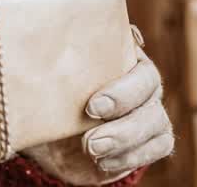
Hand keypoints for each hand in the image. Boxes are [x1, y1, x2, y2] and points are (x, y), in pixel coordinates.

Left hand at [22, 27, 173, 184]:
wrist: (56, 137)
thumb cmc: (54, 95)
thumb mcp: (48, 74)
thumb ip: (52, 55)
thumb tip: (36, 35)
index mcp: (121, 54)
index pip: (134, 60)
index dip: (121, 87)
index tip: (90, 107)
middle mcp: (141, 79)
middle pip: (150, 88)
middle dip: (122, 110)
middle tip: (90, 133)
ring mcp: (150, 109)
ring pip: (156, 121)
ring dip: (124, 139)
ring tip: (91, 149)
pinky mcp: (152, 139)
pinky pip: (159, 146)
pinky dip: (132, 156)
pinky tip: (103, 162)